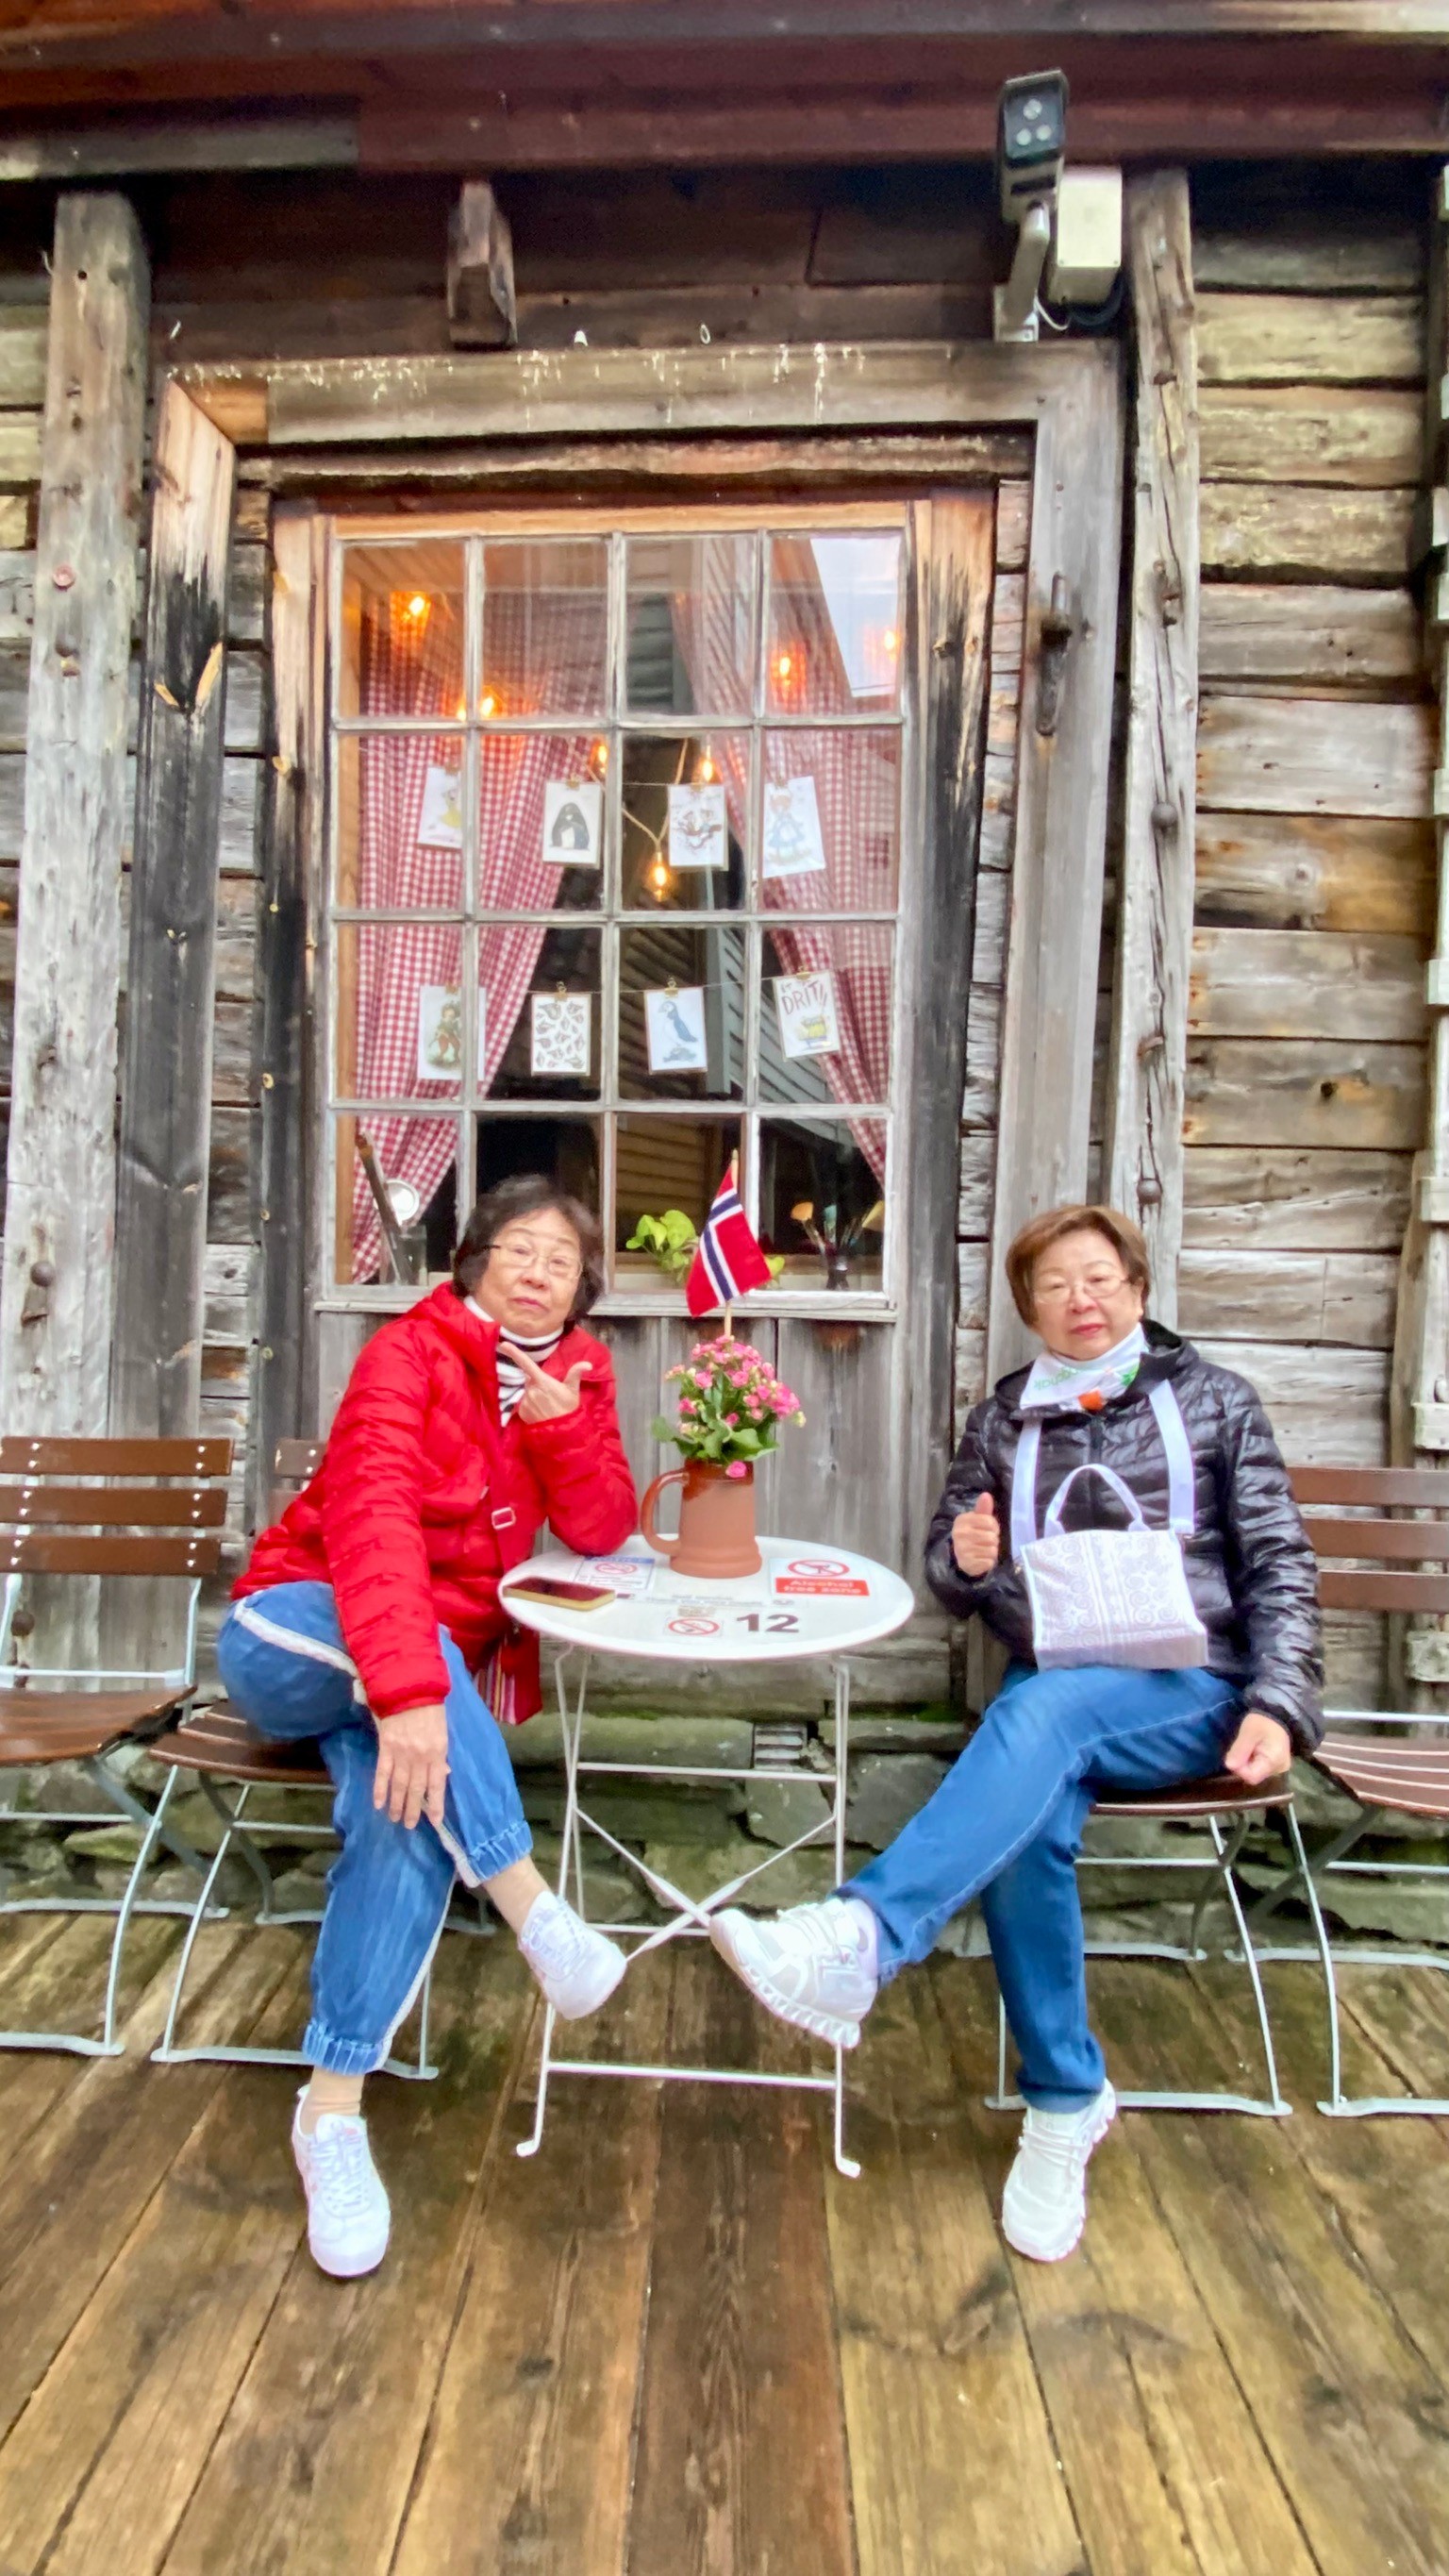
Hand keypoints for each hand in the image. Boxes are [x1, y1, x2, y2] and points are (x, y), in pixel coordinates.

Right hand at [373, 1701, 448, 1830]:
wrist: (409, 1687)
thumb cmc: (431, 1707)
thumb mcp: (443, 1730)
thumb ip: (442, 1753)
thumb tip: (445, 1773)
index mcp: (438, 1752)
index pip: (437, 1785)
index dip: (435, 1805)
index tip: (434, 1821)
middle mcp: (420, 1757)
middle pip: (416, 1789)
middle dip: (413, 1810)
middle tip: (409, 1826)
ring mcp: (402, 1753)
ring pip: (399, 1785)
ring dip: (396, 1804)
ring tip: (394, 1819)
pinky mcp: (386, 1747)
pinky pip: (382, 1772)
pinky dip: (379, 1789)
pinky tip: (377, 1803)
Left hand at [499, 1344, 591, 1423]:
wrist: (561, 1432)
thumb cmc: (568, 1409)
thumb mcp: (573, 1391)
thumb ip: (575, 1374)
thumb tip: (588, 1364)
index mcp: (542, 1381)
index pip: (527, 1364)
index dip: (515, 1353)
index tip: (504, 1344)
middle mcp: (531, 1390)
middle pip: (529, 1380)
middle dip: (536, 1382)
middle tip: (550, 1393)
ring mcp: (525, 1401)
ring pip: (527, 1392)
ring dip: (534, 1395)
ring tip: (546, 1405)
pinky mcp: (521, 1412)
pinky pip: (524, 1404)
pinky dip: (530, 1405)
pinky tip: (540, 1412)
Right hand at [951, 1491, 1000, 1577]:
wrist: (961, 1555)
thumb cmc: (973, 1534)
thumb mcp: (977, 1520)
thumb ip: (983, 1508)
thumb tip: (986, 1495)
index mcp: (962, 1521)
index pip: (989, 1521)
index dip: (994, 1526)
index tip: (990, 1529)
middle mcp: (960, 1535)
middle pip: (991, 1537)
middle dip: (993, 1539)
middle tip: (988, 1541)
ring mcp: (962, 1550)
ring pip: (991, 1550)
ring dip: (992, 1551)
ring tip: (985, 1549)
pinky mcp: (968, 1564)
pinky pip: (988, 1562)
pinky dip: (989, 1561)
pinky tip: (982, 1559)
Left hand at [1223, 1710, 1292, 1785]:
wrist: (1275, 1717)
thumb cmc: (1262, 1722)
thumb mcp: (1249, 1731)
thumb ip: (1240, 1749)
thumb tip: (1229, 1766)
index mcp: (1275, 1761)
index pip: (1251, 1776)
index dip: (1239, 1769)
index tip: (1233, 1754)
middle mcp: (1279, 1770)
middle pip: (1253, 1777)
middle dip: (1241, 1766)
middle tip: (1239, 1750)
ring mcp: (1278, 1770)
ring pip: (1255, 1775)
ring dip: (1245, 1764)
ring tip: (1245, 1749)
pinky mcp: (1274, 1768)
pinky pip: (1259, 1771)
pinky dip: (1250, 1764)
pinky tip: (1249, 1753)